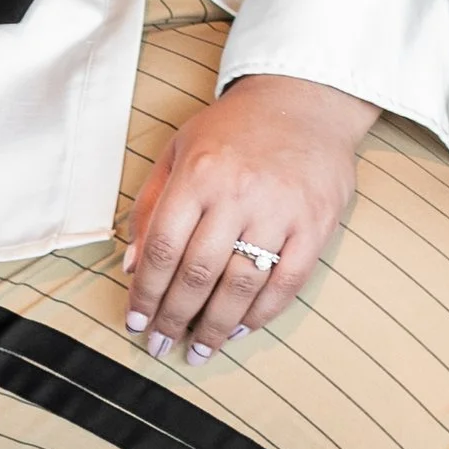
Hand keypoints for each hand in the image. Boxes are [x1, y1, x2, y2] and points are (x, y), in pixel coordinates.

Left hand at [125, 73, 376, 364]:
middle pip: (197, 275)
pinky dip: (261, 314)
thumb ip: (151, 205)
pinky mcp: (316, 224)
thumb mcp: (179, 150)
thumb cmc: (235, 128)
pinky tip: (241, 329)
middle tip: (162, 345)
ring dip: (215, 328)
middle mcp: (238, 193)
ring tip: (200, 350)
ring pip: (240, 287)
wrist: (305, 99)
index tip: (136, 322)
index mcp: (199, 174)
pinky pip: (287, 284)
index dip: (145, 294)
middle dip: (174, 319)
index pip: (162, 248)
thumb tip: (132, 267)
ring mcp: (280, 211)